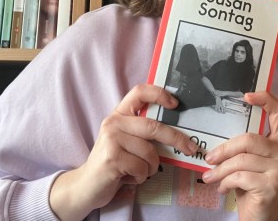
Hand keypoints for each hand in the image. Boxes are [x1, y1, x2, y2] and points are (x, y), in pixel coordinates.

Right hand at [49, 84, 197, 220]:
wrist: (86, 186)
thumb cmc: (114, 161)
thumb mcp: (126, 139)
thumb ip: (143, 129)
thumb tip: (176, 127)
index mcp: (119, 114)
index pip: (139, 92)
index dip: (159, 94)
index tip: (175, 104)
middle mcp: (114, 122)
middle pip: (153, 126)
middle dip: (176, 139)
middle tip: (191, 148)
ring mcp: (111, 139)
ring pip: (150, 152)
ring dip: (151, 167)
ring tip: (139, 170)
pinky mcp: (112, 158)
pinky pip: (142, 167)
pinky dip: (142, 176)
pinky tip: (129, 176)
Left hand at [202, 91, 277, 220]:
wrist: (260, 219)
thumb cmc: (251, 188)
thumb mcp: (247, 163)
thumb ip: (242, 147)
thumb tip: (216, 137)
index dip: (265, 99)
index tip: (246, 95)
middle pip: (249, 139)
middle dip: (224, 149)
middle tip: (209, 159)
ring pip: (241, 159)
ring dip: (220, 170)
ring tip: (210, 177)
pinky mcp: (273, 186)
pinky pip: (240, 176)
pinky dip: (225, 182)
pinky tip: (222, 189)